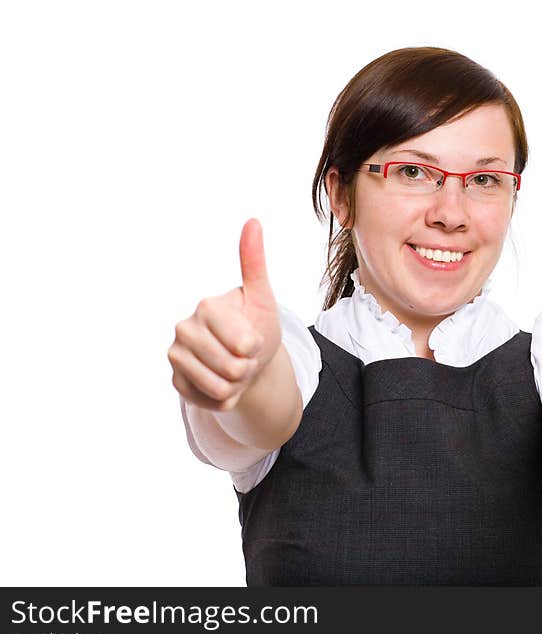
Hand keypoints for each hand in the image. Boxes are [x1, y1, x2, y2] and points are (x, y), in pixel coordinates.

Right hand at [168, 218, 281, 411]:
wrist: (247, 358)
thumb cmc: (256, 323)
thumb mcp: (263, 297)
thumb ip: (254, 262)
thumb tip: (253, 221)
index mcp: (206, 307)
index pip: (244, 344)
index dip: (256, 347)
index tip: (252, 338)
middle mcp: (184, 329)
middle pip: (232, 369)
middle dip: (248, 367)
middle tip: (245, 355)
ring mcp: (176, 356)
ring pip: (222, 388)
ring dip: (239, 384)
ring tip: (235, 368)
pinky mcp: (176, 382)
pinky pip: (212, 402)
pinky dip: (227, 398)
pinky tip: (223, 382)